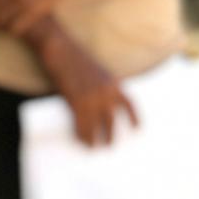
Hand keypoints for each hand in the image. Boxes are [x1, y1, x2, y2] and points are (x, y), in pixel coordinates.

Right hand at [32, 28, 139, 147]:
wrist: (61, 49)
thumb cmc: (74, 58)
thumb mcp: (95, 71)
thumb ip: (101, 86)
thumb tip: (98, 103)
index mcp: (113, 82)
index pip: (129, 104)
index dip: (134, 118)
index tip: (138, 130)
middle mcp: (106, 92)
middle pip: (113, 119)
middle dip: (112, 134)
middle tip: (110, 147)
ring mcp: (91, 98)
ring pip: (98, 126)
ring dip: (98, 140)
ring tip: (96, 149)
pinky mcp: (76, 102)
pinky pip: (81, 125)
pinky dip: (81, 135)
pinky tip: (81, 142)